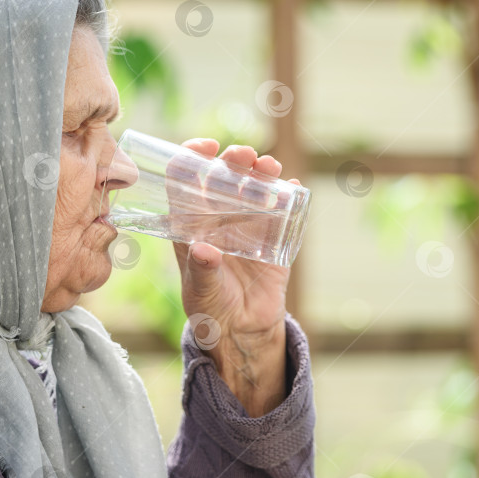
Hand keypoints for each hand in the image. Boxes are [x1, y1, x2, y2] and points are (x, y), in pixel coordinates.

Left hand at [173, 139, 299, 416]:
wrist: (242, 330)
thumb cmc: (210, 308)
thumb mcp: (202, 291)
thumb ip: (202, 270)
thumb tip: (203, 249)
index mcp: (191, 223)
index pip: (186, 180)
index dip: (192, 157)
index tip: (206, 147)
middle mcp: (219, 216)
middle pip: (224, 175)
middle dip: (234, 159)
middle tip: (244, 157)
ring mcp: (247, 223)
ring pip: (254, 185)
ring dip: (262, 170)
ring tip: (269, 168)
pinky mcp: (273, 235)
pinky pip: (282, 207)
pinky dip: (289, 192)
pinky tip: (292, 185)